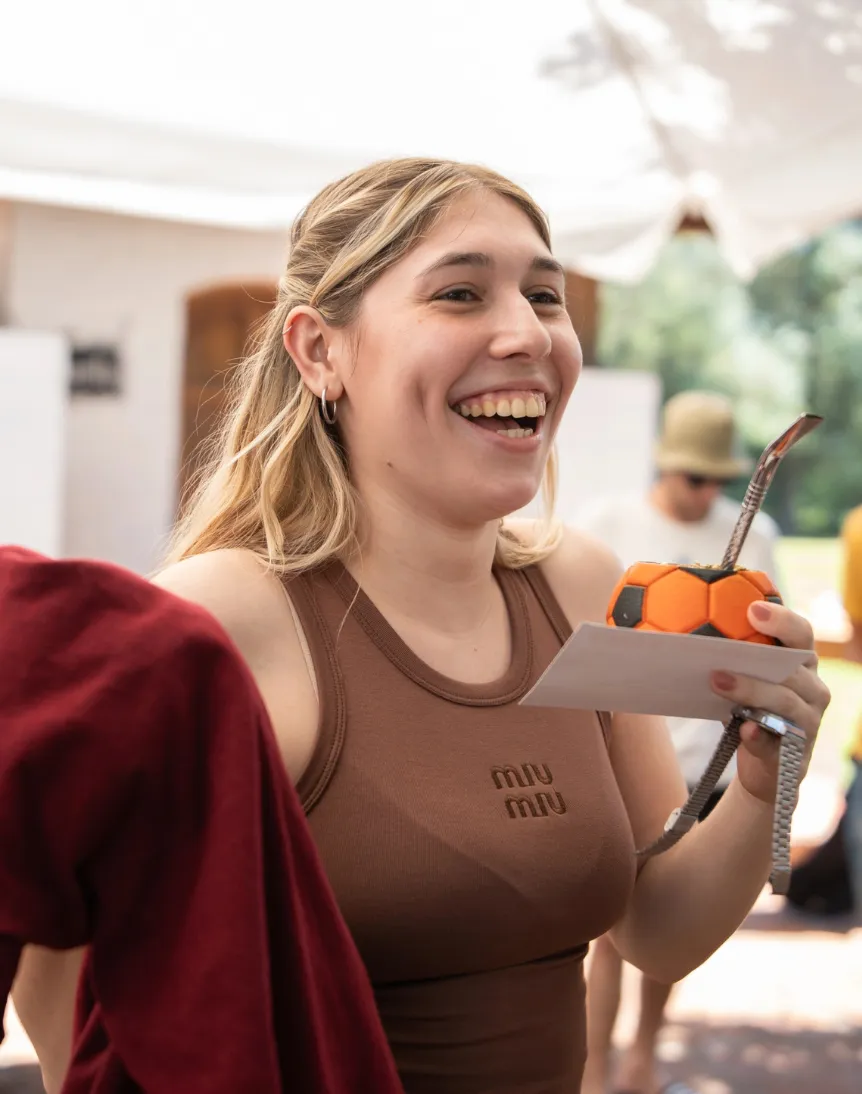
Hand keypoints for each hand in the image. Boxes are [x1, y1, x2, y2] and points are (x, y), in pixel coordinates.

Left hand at [709, 601, 830, 804]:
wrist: (765, 765)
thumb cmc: (751, 710)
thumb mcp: (744, 681)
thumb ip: (729, 658)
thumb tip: (675, 631)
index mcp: (802, 664)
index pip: (802, 634)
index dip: (782, 620)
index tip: (753, 610)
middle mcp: (813, 689)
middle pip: (791, 669)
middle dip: (756, 660)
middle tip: (721, 656)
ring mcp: (808, 721)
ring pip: (784, 701)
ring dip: (750, 691)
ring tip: (717, 682)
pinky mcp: (795, 752)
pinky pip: (777, 741)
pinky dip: (759, 736)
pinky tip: (744, 730)